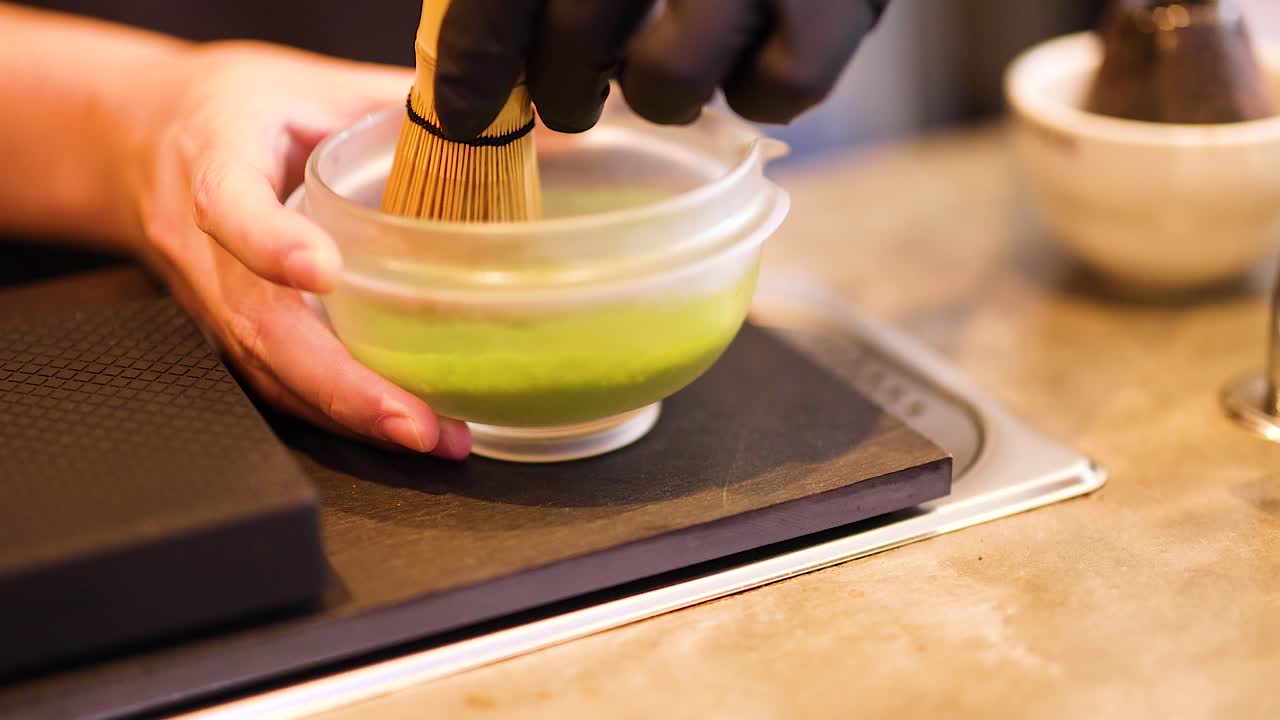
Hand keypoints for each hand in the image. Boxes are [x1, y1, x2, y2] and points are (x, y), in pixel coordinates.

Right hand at [128, 41, 471, 458]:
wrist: (144, 142)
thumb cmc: (235, 110)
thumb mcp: (308, 82)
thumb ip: (394, 100)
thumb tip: (512, 119)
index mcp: (214, 162)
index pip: (230, 205)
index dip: (270, 242)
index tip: (322, 271)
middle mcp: (205, 247)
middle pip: (261, 327)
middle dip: (343, 385)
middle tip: (416, 421)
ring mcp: (214, 303)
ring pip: (272, 373)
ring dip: (353, 416)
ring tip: (433, 436)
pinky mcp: (231, 335)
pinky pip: (280, 386)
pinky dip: (342, 415)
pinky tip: (407, 430)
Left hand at [432, 0, 889, 138]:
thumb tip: (479, 40)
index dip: (475, 55)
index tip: (457, 111)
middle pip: (581, 28)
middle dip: (559, 87)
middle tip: (566, 98)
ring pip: (670, 78)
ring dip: (655, 92)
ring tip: (662, 64)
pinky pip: (781, 88)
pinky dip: (756, 92)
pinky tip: (750, 57)